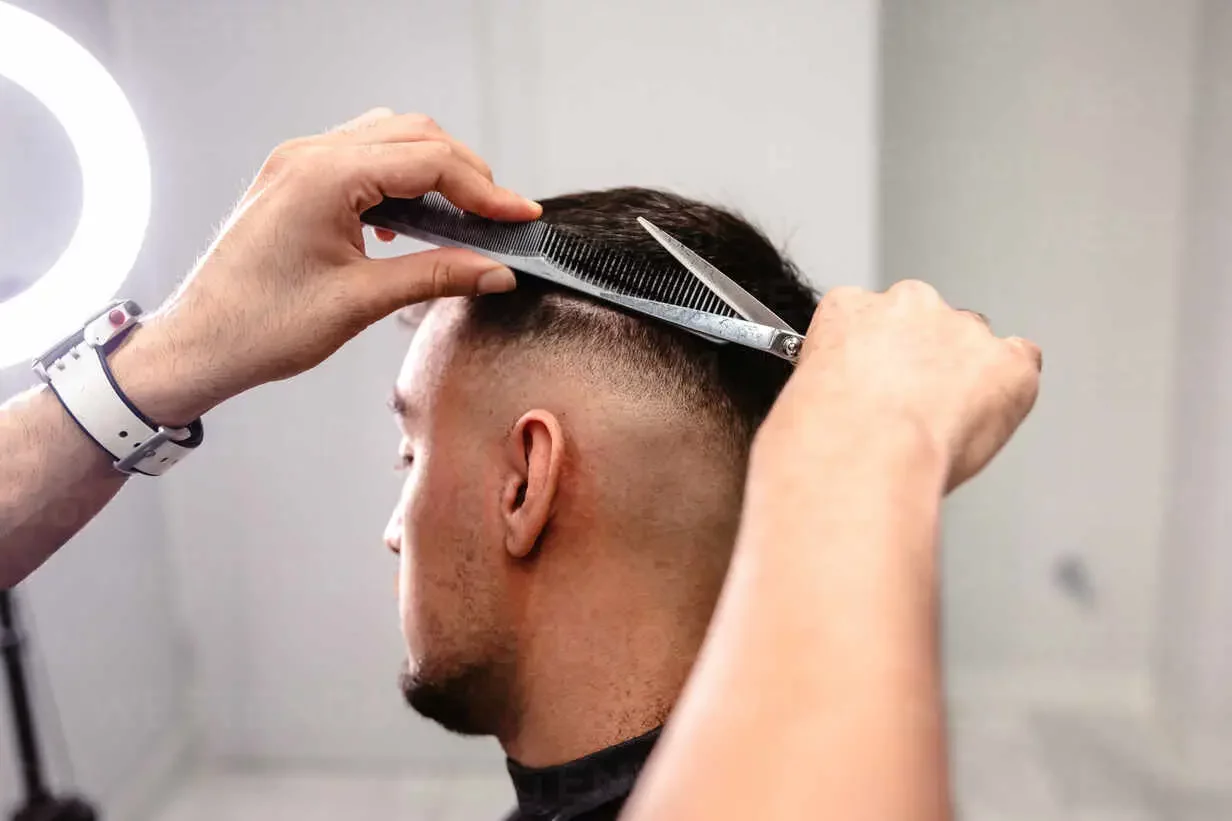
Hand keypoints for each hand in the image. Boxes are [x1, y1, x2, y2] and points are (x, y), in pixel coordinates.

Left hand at [111, 109, 539, 424]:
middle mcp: (308, 155)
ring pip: (389, 138)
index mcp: (323, 176)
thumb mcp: (360, 303)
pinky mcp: (293, 180)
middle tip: (499, 219)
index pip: (428, 161)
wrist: (198, 345)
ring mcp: (297, 163)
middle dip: (465, 174)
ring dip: (433, 170)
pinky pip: (361, 157)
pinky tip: (410, 221)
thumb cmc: (260, 327)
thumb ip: (436, 277)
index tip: (521, 216)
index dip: (485, 190)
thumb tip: (495, 270)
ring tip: (463, 219)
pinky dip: (399, 178)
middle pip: (414, 135)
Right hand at [762, 280, 1041, 491]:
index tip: (875, 384)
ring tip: (941, 428)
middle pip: (926, 322)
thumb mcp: (804, 391)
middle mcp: (909, 304)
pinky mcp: (1007, 363)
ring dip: (964, 376)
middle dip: (923, 359)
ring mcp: (962, 330)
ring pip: (973, 344)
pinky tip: (986, 416)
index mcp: (850, 307)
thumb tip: (850, 403)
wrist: (862, 450)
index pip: (869, 317)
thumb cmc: (827, 434)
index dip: (875, 357)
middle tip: (910, 409)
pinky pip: (1021, 364)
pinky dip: (1009, 389)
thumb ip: (837, 377)